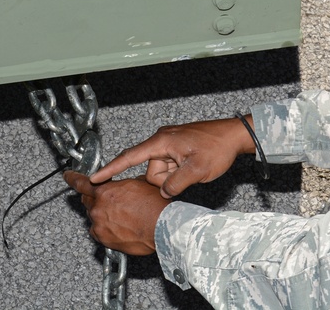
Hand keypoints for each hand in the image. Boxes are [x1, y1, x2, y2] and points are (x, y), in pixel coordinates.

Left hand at [64, 172, 166, 254]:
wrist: (161, 227)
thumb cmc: (154, 207)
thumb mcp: (139, 184)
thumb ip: (122, 184)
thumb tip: (121, 185)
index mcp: (105, 191)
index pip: (81, 183)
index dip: (72, 178)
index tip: (68, 176)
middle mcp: (98, 207)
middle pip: (87, 200)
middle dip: (94, 198)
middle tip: (107, 199)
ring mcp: (99, 224)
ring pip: (93, 215)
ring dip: (102, 213)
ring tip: (120, 214)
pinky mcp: (103, 239)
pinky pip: (97, 230)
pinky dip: (105, 227)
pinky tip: (119, 225)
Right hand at [90, 118, 254, 197]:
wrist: (235, 136)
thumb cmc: (218, 147)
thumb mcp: (197, 171)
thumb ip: (174, 184)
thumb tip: (162, 193)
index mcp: (161, 142)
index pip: (129, 157)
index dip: (110, 169)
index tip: (94, 178)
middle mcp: (162, 141)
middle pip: (150, 172)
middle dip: (164, 181)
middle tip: (187, 176)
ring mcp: (169, 144)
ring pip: (160, 172)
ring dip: (174, 178)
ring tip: (193, 171)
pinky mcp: (176, 148)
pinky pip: (169, 167)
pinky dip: (178, 174)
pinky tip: (191, 170)